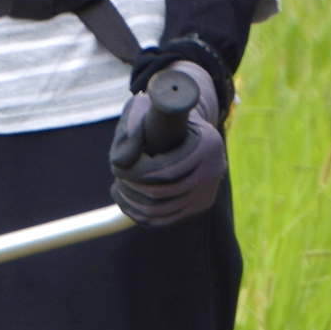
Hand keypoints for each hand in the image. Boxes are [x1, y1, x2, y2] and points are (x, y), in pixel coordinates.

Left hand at [108, 61, 224, 226]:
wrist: (190, 128)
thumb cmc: (164, 116)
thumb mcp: (148, 109)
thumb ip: (131, 128)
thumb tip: (118, 163)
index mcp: (207, 144)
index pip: (166, 170)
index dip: (136, 172)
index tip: (117, 167)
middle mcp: (213, 170)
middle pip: (163, 193)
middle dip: (133, 188)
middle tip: (118, 177)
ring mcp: (208, 191)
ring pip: (162, 211)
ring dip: (134, 203)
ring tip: (119, 187)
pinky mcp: (200, 206)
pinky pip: (167, 220)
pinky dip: (142, 215)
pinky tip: (126, 201)